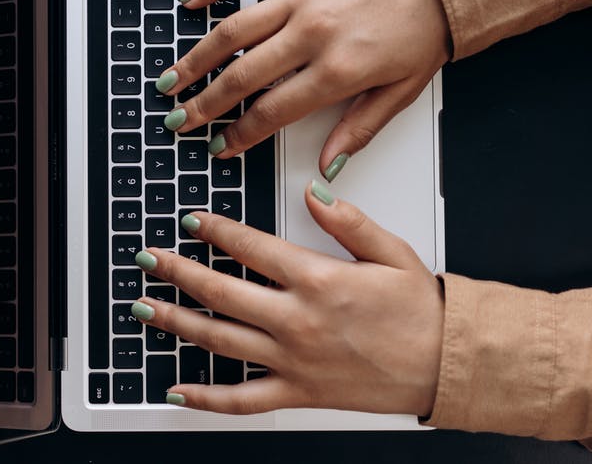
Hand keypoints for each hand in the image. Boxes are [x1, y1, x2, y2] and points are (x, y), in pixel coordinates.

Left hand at [131, 182, 443, 415]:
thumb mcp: (390, 252)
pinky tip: (177, 390)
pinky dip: (206, 398)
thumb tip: (313, 191)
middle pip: (220, 290)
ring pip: (219, 340)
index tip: (192, 221)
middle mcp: (298, 320)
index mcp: (318, 279)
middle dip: (177, 272)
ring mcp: (293, 360)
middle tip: (149, 259)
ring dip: (176, 323)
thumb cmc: (422, 312)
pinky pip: (242, 400)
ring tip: (145, 307)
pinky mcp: (298, 393)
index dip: (215, 230)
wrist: (446, 364)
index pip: (250, 247)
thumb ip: (347, 220)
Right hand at [163, 0, 448, 180]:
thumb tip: (327, 169)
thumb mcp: (400, 93)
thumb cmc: (424, 30)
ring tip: (173, 77)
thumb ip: (358, 131)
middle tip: (180, 119)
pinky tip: (191, 5)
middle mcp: (313, 33)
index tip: (218, 146)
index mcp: (338, 71)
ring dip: (197, 58)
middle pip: (242, 76)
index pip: (272, 112)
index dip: (239, 135)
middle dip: (204, 104)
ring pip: (233, 31)